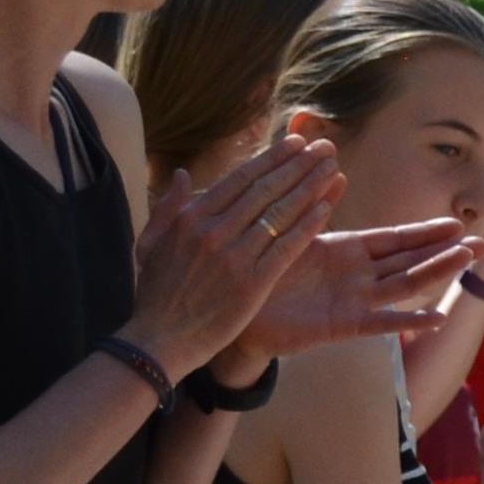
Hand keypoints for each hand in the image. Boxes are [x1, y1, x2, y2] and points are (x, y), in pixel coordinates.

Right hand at [124, 132, 343, 370]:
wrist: (159, 340)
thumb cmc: (156, 293)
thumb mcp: (150, 244)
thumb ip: (167, 207)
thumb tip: (181, 173)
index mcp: (190, 218)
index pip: (239, 179)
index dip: (271, 159)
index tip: (295, 144)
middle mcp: (213, 232)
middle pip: (265, 190)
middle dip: (298, 165)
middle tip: (324, 147)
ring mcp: (234, 257)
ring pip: (280, 213)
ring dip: (310, 188)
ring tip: (332, 169)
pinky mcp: (252, 284)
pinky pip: (286, 247)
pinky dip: (307, 225)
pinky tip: (326, 208)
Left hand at [228, 217, 483, 365]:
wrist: (236, 312)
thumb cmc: (261, 272)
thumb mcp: (290, 233)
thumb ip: (315, 206)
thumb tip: (334, 170)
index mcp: (346, 251)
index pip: (394, 239)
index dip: (424, 232)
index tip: (456, 224)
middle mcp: (357, 275)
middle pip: (409, 261)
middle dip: (444, 251)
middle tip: (481, 244)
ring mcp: (354, 301)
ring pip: (403, 284)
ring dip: (436, 273)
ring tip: (467, 261)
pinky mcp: (342, 325)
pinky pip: (380, 322)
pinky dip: (408, 320)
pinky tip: (436, 317)